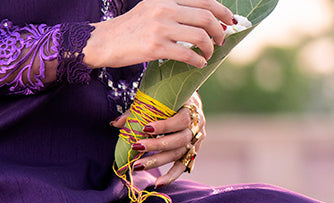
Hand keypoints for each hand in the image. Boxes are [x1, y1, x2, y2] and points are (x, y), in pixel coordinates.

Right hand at [86, 0, 236, 69]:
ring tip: (208, 54)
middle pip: (206, 16)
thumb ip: (173, 10)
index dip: (221, 11)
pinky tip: (199, 64)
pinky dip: (198, 60)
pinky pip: (187, 54)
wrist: (103, 42)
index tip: (230, 21)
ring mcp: (160, 27)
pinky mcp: (155, 47)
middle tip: (221, 41)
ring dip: (210, 48)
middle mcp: (164, 8)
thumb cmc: (130, 30)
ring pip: (200, 36)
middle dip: (220, 31)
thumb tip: (199, 20)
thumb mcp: (151, 9)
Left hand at [112, 94, 205, 186]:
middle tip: (136, 148)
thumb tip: (115, 123)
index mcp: (192, 109)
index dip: (164, 126)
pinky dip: (170, 177)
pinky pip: (182, 167)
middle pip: (179, 140)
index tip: (146, 128)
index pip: (181, 120)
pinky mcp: (192, 154)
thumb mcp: (159, 98)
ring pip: (178, 154)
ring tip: (137, 165)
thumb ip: (138, 110)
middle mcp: (198, 127)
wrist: (189, 100)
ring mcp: (196, 142)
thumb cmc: (170, 98)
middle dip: (156, 146)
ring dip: (157, 161)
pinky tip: (157, 184)